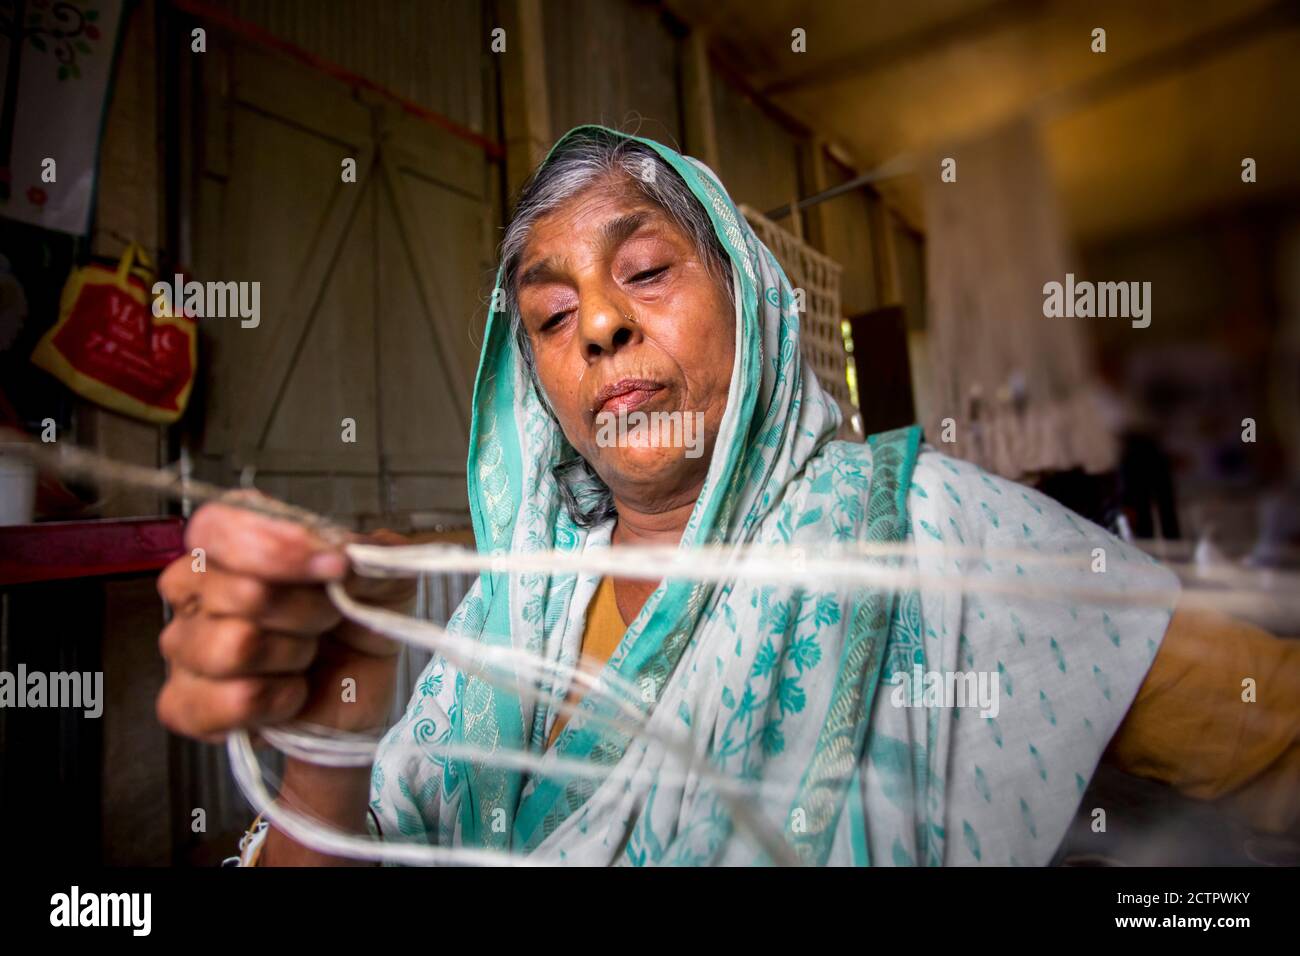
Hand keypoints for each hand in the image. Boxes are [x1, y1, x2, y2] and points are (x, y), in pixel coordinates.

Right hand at [155, 494, 413, 743]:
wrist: (360, 689)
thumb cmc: (355, 624)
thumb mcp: (385, 579)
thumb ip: (371, 556)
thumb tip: (342, 553)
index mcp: (233, 548)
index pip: (216, 526)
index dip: (273, 545)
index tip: (332, 563)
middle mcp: (198, 592)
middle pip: (238, 590)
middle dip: (305, 608)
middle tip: (330, 615)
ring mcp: (186, 649)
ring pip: (232, 646)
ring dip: (292, 653)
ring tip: (307, 655)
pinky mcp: (189, 705)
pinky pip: (228, 701)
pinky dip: (278, 699)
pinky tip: (292, 693)